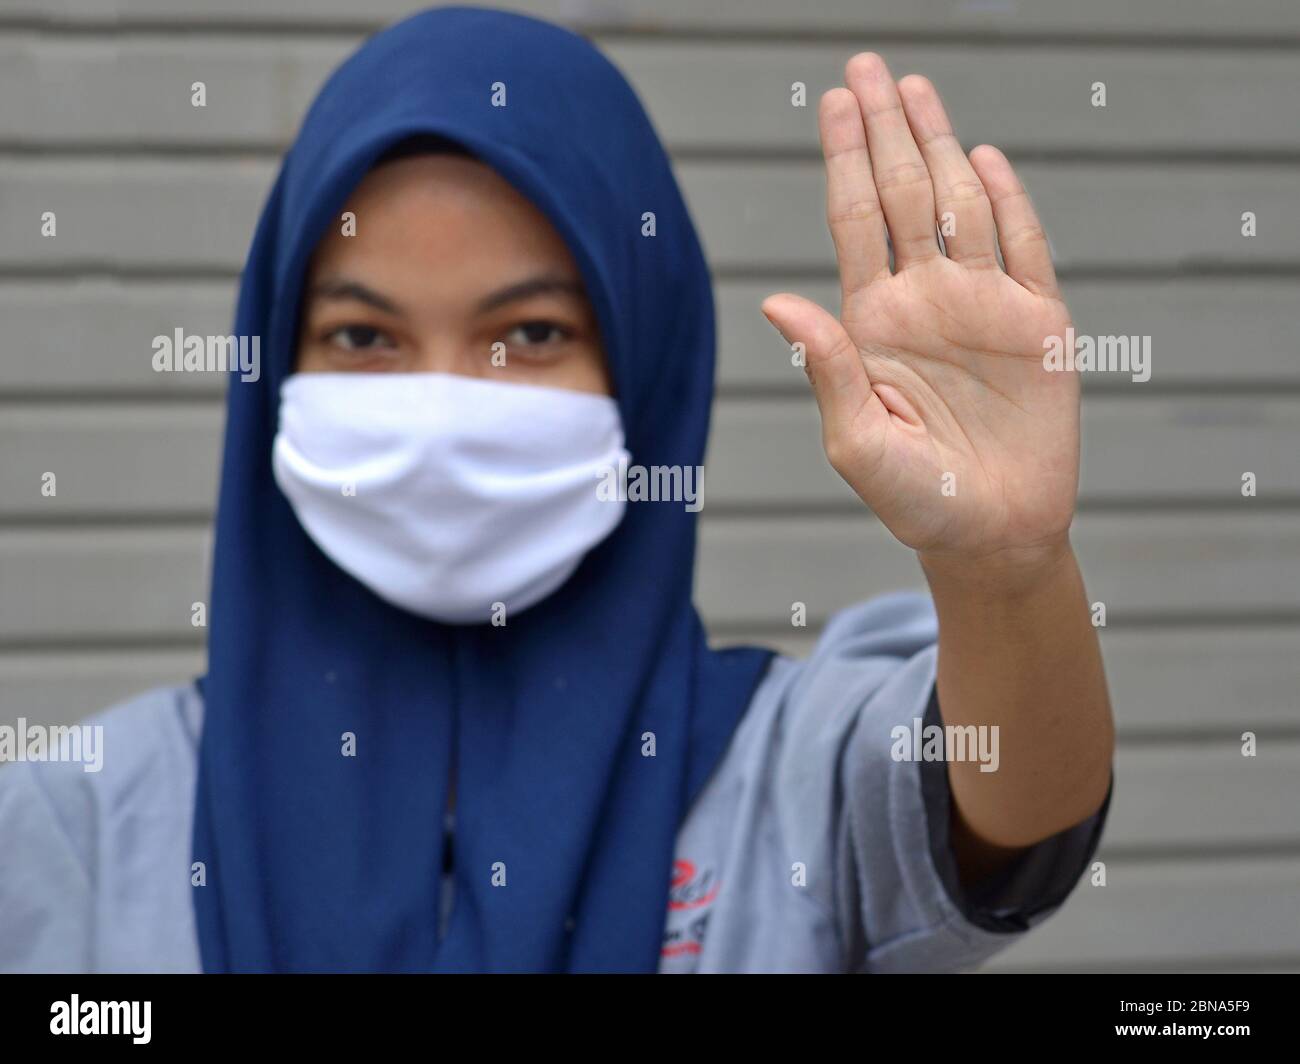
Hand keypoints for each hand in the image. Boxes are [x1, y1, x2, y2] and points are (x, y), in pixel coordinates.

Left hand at [762, 54, 1077, 569]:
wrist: (991, 534)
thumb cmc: (914, 500)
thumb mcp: (856, 443)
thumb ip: (826, 370)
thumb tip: (776, 302)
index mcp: (874, 322)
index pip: (854, 222)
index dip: (844, 159)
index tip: (833, 102)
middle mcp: (924, 300)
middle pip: (900, 196)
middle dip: (884, 131)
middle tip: (868, 67)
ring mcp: (982, 305)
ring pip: (958, 206)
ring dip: (938, 146)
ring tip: (914, 90)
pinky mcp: (1038, 323)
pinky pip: (1023, 248)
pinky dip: (1007, 201)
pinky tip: (983, 159)